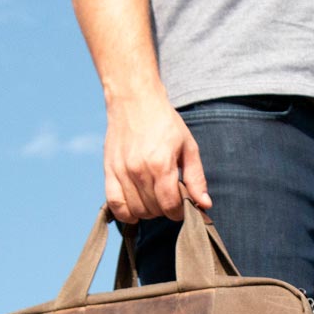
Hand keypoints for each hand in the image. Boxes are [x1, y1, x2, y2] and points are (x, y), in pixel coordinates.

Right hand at [104, 90, 210, 222]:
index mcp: (161, 164)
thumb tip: (205, 205)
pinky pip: (115, 204)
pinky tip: (135, 210)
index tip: (182, 206)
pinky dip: (125, 213)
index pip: (170, 205)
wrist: (134, 99)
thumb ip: (196, 178)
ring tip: (154, 199)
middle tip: (169, 198)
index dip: (179, 212)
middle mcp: (139, 170)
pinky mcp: (109, 170)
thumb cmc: (165, 122)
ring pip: (136, 210)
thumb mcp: (188, 146)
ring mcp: (122, 171)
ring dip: (148, 212)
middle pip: (153, 210)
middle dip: (165, 210)